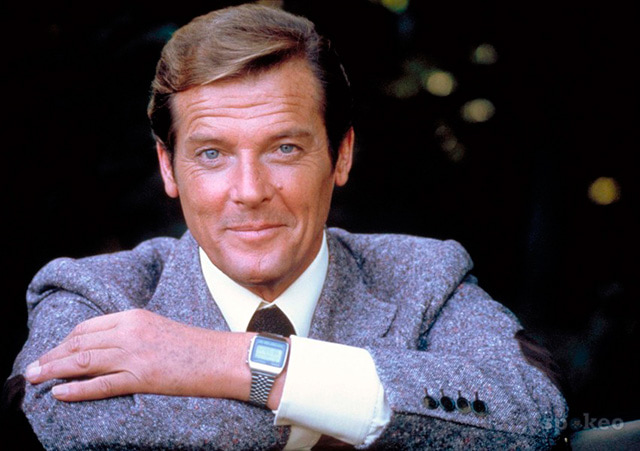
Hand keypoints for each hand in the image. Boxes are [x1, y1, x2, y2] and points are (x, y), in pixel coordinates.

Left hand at [24, 309, 253, 401]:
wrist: (221, 357)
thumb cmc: (193, 345)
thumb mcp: (158, 328)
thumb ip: (131, 333)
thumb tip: (104, 347)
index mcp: (134, 317)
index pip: (87, 327)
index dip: (64, 341)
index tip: (52, 351)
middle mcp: (130, 332)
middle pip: (80, 343)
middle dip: (52, 355)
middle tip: (32, 368)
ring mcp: (135, 355)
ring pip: (84, 361)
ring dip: (54, 370)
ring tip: (34, 378)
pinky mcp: (142, 377)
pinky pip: (101, 385)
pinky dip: (77, 390)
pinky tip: (59, 392)